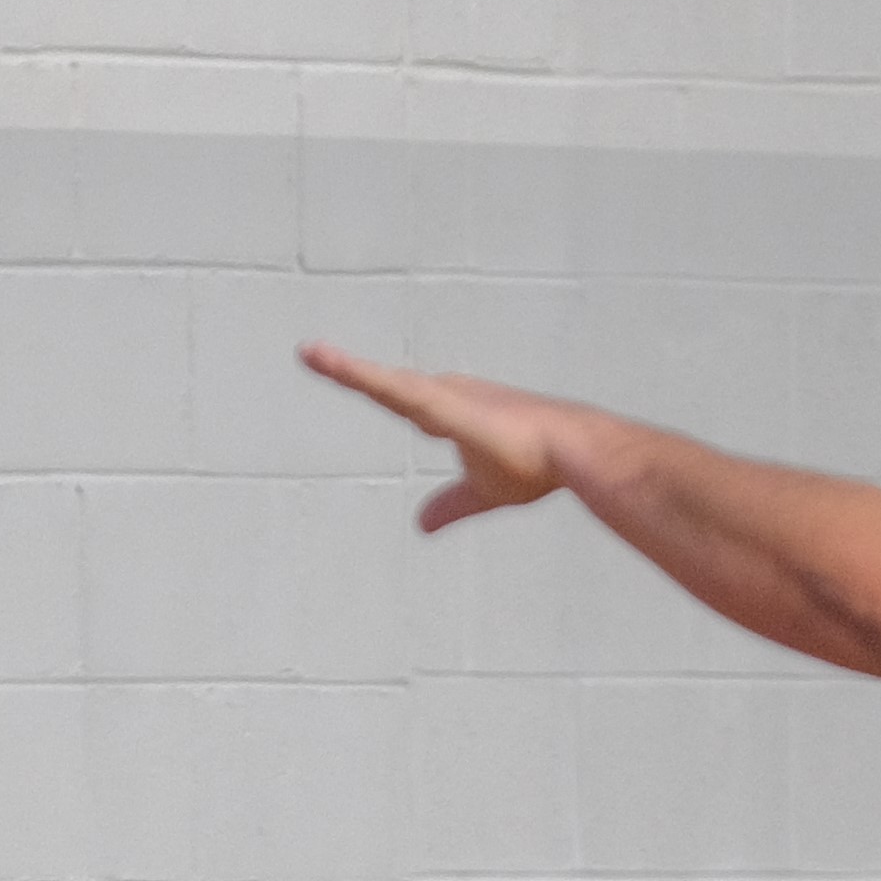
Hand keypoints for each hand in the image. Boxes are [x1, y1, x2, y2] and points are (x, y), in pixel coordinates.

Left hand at [301, 344, 606, 532]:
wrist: (572, 451)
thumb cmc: (538, 463)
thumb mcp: (483, 493)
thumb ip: (451, 505)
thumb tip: (421, 526)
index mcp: (450, 414)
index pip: (402, 402)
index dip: (375, 389)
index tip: (344, 374)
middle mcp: (443, 397)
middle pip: (386, 387)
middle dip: (350, 373)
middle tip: (311, 355)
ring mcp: (443, 399)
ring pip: (385, 385)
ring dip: (346, 370)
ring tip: (308, 354)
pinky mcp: (444, 405)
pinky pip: (395, 390)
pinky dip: (361, 377)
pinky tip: (330, 364)